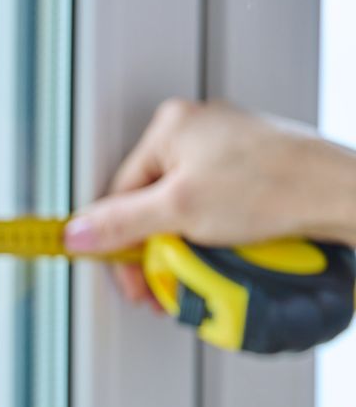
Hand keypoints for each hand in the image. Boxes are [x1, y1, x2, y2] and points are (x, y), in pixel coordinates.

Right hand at [64, 98, 355, 304]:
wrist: (341, 195)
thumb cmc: (277, 185)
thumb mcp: (180, 210)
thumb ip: (120, 223)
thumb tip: (76, 233)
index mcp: (172, 125)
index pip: (120, 192)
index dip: (121, 242)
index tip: (131, 276)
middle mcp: (198, 130)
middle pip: (150, 203)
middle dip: (156, 249)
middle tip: (166, 280)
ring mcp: (228, 149)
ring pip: (182, 211)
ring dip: (185, 248)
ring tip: (202, 268)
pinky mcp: (253, 170)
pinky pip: (213, 210)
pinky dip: (213, 237)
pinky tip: (226, 253)